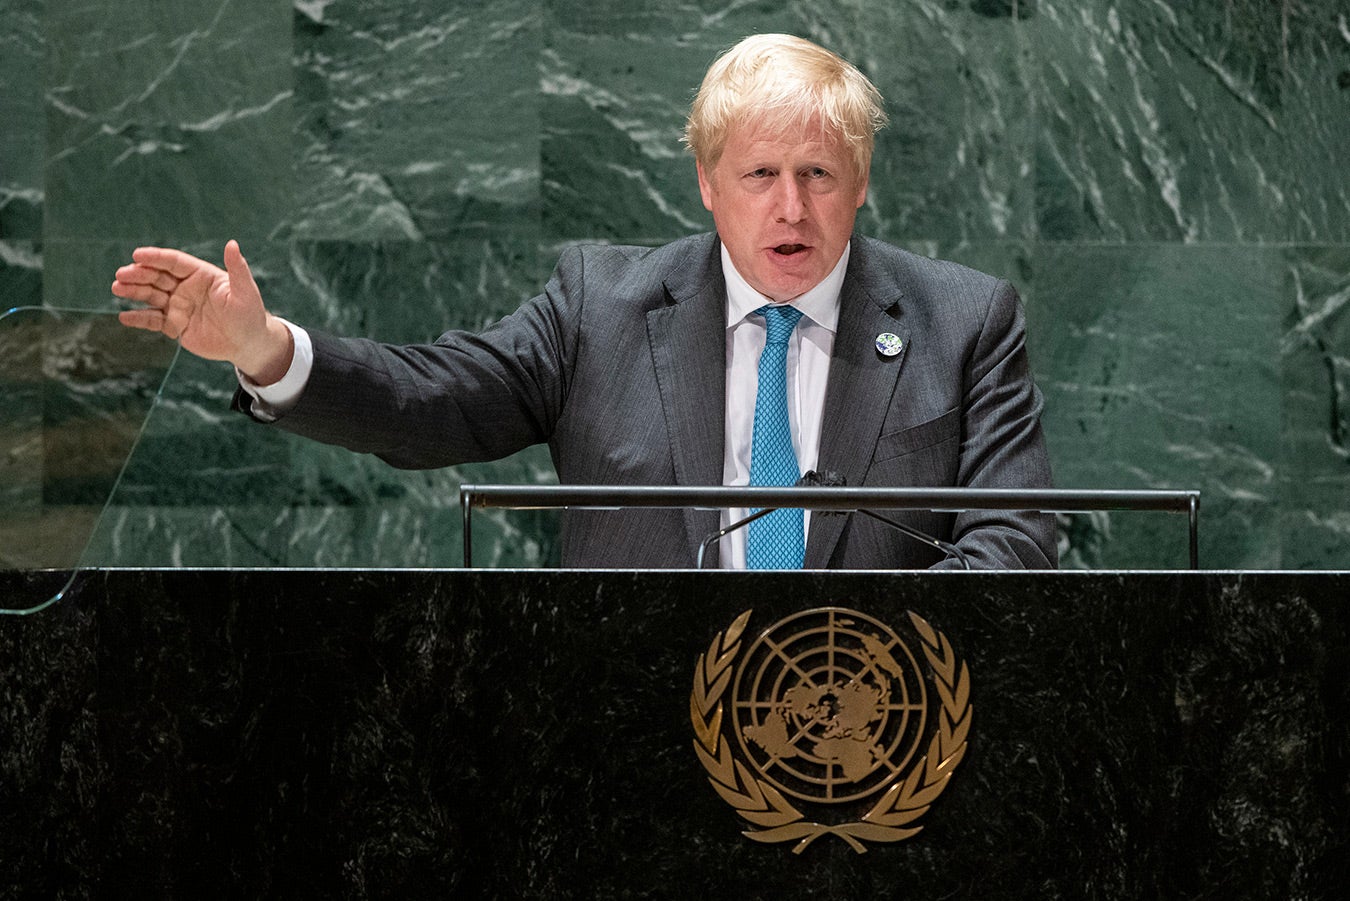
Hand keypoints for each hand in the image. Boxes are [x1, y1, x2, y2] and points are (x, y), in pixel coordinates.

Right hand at [112, 240, 293, 384]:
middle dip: (139, 274)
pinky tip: (124, 317)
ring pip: (151, 295)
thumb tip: (232, 243)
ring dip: (133, 292)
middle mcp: (186, 287)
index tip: (137, 255)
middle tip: (121, 275)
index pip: (174, 262)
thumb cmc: (250, 315)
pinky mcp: (175, 325)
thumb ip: (237, 269)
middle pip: (157, 277)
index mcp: (201, 275)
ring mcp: (179, 305)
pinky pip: (153, 320)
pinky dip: (139, 318)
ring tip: (117, 289)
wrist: (249, 345)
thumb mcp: (245, 292)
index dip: (156, 258)